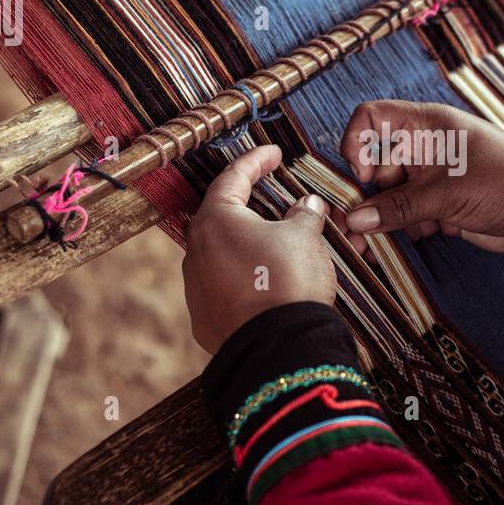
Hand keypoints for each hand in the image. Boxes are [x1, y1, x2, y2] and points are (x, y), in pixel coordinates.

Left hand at [183, 145, 335, 352]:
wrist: (279, 350)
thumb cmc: (289, 282)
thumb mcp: (305, 236)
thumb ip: (304, 214)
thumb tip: (307, 206)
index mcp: (216, 220)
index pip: (233, 177)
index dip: (256, 161)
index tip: (274, 154)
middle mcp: (196, 251)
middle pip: (222, 216)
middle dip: (250, 205)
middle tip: (274, 197)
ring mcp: (196, 288)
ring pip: (222, 254)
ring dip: (248, 245)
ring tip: (279, 246)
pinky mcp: (204, 319)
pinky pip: (224, 287)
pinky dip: (245, 278)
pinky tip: (267, 282)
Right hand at [337, 100, 503, 253]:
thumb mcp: (447, 194)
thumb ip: (399, 207)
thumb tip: (355, 220)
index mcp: (425, 127)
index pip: (373, 118)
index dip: (358, 143)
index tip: (364, 176)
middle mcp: (424, 149)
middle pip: (376, 166)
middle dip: (363, 198)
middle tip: (351, 231)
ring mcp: (431, 179)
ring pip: (389, 197)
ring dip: (378, 221)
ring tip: (365, 249)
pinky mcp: (439, 206)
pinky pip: (407, 216)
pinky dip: (400, 231)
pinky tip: (398, 247)